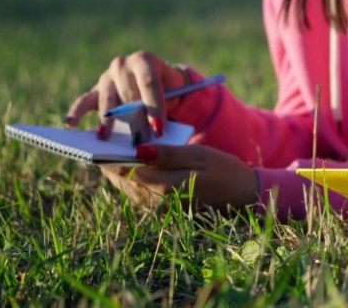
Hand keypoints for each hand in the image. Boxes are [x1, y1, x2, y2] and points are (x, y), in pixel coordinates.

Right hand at [65, 50, 187, 140]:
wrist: (155, 78)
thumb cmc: (167, 87)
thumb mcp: (173, 90)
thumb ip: (167, 104)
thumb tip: (158, 131)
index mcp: (144, 60)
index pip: (149, 83)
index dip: (154, 106)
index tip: (159, 128)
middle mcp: (122, 65)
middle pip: (128, 95)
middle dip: (135, 119)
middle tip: (140, 140)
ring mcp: (106, 77)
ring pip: (108, 101)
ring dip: (110, 122)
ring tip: (109, 138)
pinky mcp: (95, 91)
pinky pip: (84, 102)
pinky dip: (76, 112)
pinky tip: (69, 124)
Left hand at [101, 144, 259, 211]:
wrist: (243, 197)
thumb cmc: (225, 171)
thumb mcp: (200, 156)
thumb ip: (168, 154)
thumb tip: (137, 151)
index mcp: (165, 188)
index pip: (126, 171)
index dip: (111, 154)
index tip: (103, 137)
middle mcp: (157, 203)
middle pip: (122, 181)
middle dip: (111, 161)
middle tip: (105, 139)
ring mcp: (158, 209)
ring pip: (127, 188)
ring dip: (120, 170)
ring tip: (116, 149)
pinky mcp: (162, 210)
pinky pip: (137, 193)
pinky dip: (131, 178)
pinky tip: (133, 163)